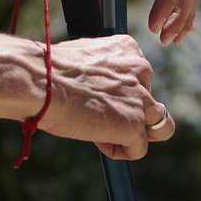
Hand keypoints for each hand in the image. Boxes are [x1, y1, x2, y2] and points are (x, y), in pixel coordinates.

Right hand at [37, 36, 174, 159]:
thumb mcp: (85, 59)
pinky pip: (138, 149)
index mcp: (128, 49)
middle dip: (129, 114)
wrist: (39, 80)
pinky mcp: (134, 125)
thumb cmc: (49, 70)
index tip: (95, 98)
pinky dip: (120, 151)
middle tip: (99, 117)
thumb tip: (101, 91)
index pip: (140, 78)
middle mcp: (141, 70)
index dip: (119, 95)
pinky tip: (97, 140)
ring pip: (161, 127)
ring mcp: (141, 98)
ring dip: (135, 134)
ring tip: (105, 133)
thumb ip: (104, 72)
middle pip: (152, 102)